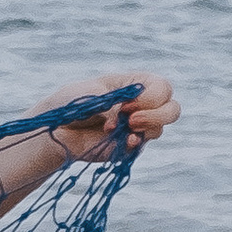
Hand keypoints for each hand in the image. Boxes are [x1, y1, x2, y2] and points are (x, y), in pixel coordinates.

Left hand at [53, 71, 177, 159]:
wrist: (58, 127)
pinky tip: (122, 140)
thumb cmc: (72, 102)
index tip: (125, 103)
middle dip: (156, 115)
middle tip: (129, 119)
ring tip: (113, 128)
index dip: (151, 97)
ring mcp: (138, 127)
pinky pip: (141, 146)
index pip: (163, 88)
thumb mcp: (90, 95)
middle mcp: (143, 105)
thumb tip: (124, 121)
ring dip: (139, 129)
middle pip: (173, 109)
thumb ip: (110, 104)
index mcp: (137, 84)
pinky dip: (133, 143)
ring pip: (159, 129)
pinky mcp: (128, 145)